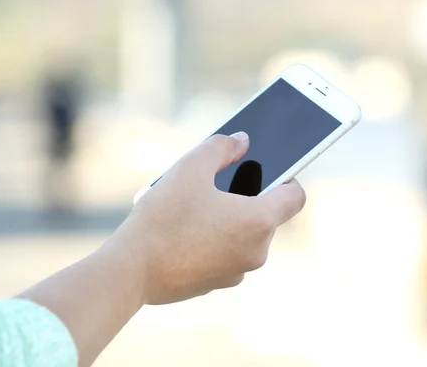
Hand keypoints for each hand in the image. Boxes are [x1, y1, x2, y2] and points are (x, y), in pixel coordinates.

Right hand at [117, 132, 306, 304]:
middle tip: (214, 185)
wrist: (131, 270)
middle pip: (265, 216)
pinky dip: (212, 242)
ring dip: (227, 220)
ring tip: (192, 208)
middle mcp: (257, 251)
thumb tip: (242, 141)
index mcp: (259, 221)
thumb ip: (222, 146)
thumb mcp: (191, 167)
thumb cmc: (164, 217)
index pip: (296, 197)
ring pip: (242, 236)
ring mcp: (237, 272)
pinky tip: (183, 233)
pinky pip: (224, 256)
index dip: (287, 179)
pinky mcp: (216, 285)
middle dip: (245, 198)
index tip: (268, 172)